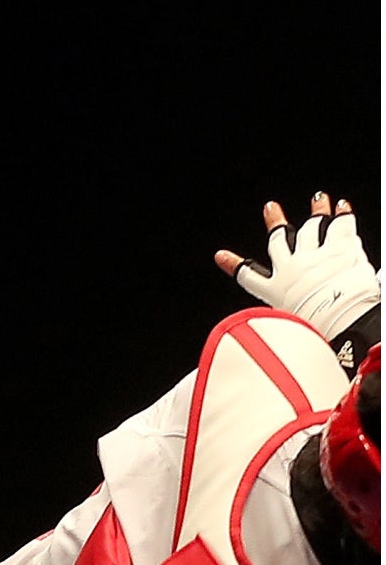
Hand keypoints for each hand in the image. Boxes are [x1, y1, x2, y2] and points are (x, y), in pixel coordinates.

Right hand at [216, 193, 378, 345]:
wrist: (340, 320)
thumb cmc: (317, 334)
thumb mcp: (289, 337)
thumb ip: (282, 339)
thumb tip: (270, 364)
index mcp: (274, 292)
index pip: (248, 276)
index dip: (233, 264)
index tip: (221, 255)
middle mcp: (290, 270)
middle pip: (279, 240)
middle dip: (275, 222)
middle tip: (271, 208)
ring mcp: (314, 256)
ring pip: (311, 227)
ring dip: (316, 211)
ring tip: (319, 200)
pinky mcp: (339, 247)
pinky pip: (340, 225)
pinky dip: (342, 214)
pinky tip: (343, 207)